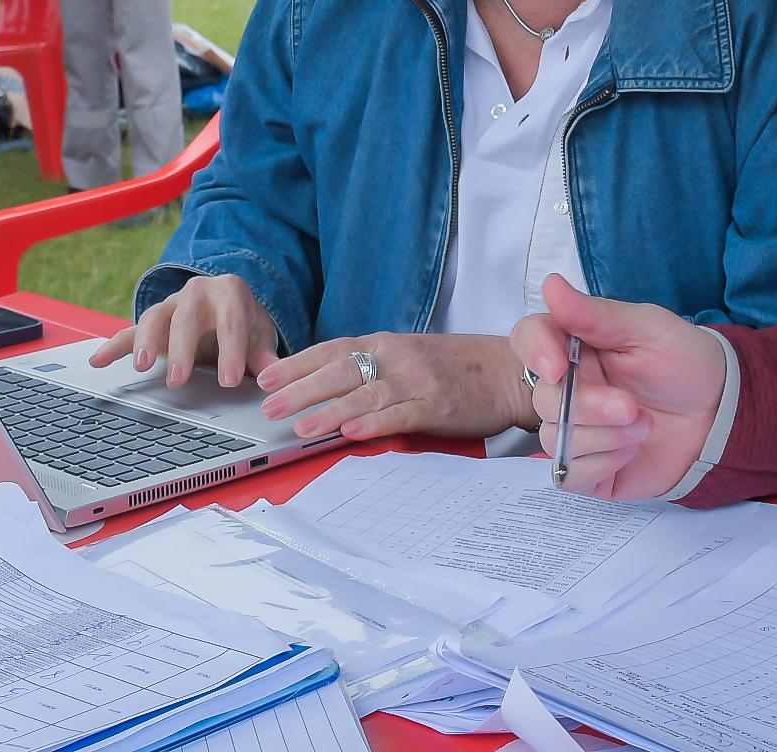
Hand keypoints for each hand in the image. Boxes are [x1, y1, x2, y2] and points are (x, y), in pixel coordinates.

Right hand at [88, 273, 276, 389]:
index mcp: (230, 292)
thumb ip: (267, 356)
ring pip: (155, 317)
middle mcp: (198, 293)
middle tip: (179, 379)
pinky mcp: (154, 321)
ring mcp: (172, 304)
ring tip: (142, 366)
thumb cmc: (244, 323)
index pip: (231, 322)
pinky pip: (130, 330)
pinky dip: (114, 345)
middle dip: (182, 348)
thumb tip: (278, 376)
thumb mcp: (260, 335)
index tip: (228, 381)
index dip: (230, 351)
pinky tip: (99, 361)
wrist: (228, 304)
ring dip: (146, 341)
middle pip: (187, 318)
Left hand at [257, 333, 531, 442]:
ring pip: (364, 393)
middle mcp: (398, 357)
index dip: (297, 363)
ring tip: (300, 427)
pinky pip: (399, 414)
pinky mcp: (437, 404)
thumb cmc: (461, 366)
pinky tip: (350, 433)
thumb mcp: (412, 356)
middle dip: (300, 388)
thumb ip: (376, 366)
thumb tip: (332, 384)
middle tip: (269, 405)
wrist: (510, 369)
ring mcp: (417, 380)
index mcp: (388, 343)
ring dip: (329, 411)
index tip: (266, 376)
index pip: (333, 349)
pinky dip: (372, 424)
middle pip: (340, 370)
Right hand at [511, 275, 724, 498]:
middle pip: (543, 398)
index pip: (528, 339)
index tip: (556, 365)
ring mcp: (575, 430)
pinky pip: (570, 474)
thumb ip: (596, 314)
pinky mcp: (588, 469)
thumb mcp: (648, 329)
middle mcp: (567, 387)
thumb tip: (550, 286)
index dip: (534, 351)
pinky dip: (603, 463)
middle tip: (632, 406)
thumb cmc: (684, 362)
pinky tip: (632, 450)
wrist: (720, 413)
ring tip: (644, 425)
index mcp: (575, 345)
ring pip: (555, 438)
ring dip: (605, 436)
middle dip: (589, 406)